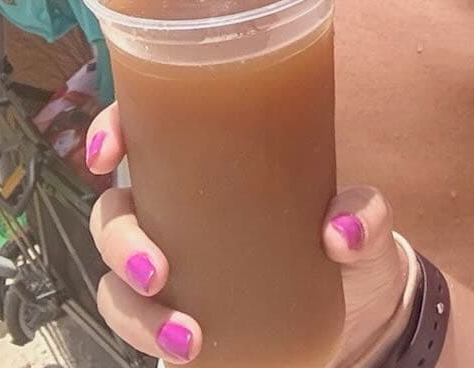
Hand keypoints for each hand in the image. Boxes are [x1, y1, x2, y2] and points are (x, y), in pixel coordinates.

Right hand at [88, 105, 409, 364]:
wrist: (356, 316)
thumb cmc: (347, 243)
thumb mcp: (364, 219)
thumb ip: (363, 215)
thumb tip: (339, 231)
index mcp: (212, 160)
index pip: (145, 129)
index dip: (111, 130)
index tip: (109, 154)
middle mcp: (179, 208)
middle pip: (114, 211)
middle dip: (119, 242)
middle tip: (159, 273)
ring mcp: (173, 263)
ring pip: (114, 277)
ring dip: (132, 309)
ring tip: (184, 338)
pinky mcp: (177, 313)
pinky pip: (136, 322)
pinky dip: (145, 337)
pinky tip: (183, 351)